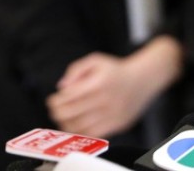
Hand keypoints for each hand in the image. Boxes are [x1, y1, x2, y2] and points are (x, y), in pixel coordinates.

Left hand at [45, 36, 183, 137]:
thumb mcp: (95, 60)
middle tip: (53, 110)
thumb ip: (76, 70)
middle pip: (72, 113)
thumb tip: (62, 87)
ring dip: (67, 124)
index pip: (69, 97)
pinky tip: (76, 125)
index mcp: (98, 83)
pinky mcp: (117, 125)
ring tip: (62, 118)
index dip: (56, 101)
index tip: (51, 100)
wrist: (142, 79)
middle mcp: (105, 100)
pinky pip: (94, 134)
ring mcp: (112, 114)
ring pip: (81, 126)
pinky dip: (81, 132)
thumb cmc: (116, 70)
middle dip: (58, 112)